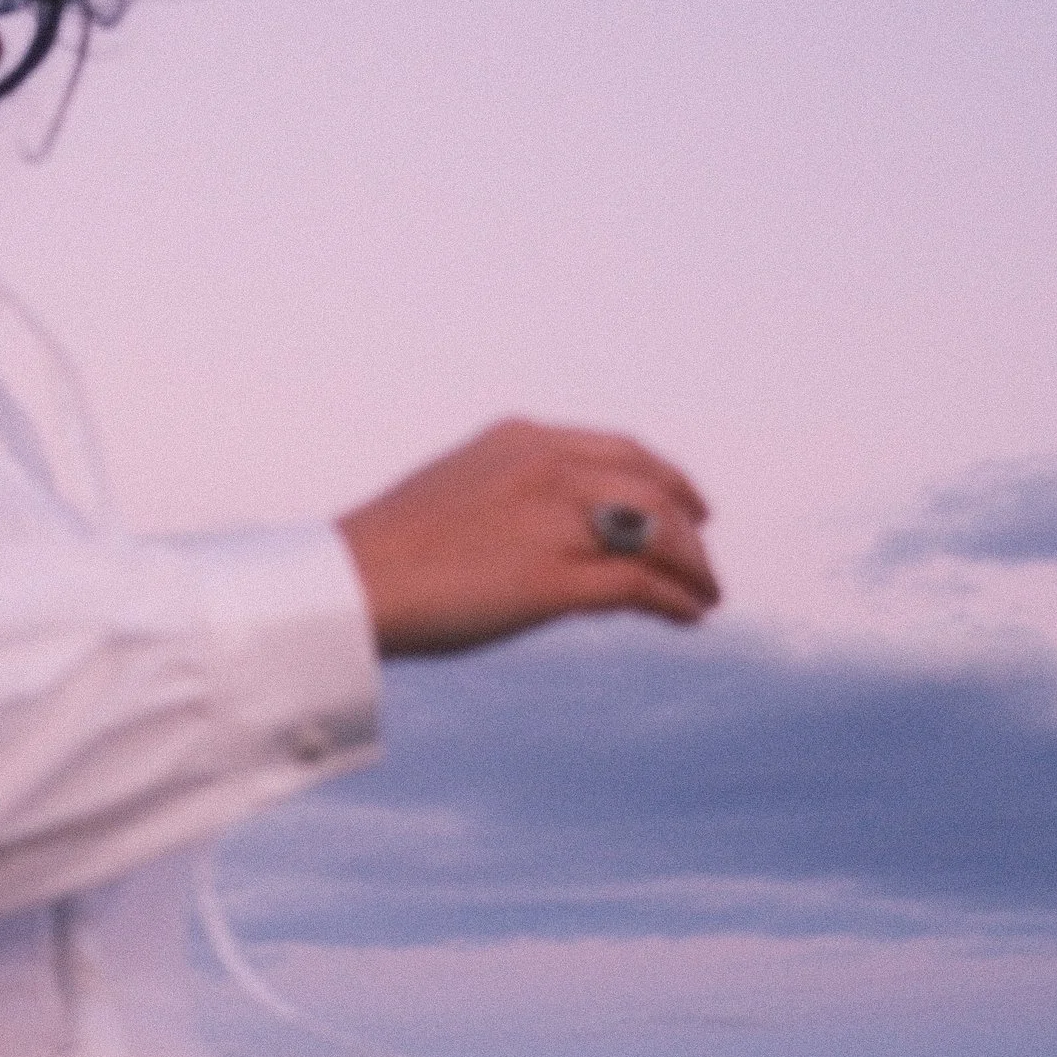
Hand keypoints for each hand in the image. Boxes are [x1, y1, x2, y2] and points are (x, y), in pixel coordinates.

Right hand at [339, 418, 716, 658]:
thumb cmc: (385, 552)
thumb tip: (532, 532)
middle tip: (704, 554)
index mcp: (522, 440)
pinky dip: (674, 600)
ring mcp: (555, 522)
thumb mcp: (455, 493)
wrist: (350, 583)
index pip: (618, 451)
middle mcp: (549, 469)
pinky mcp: (554, 580)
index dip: (663, 476)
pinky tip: (688, 616)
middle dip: (689, 523)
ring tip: (706, 593)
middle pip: (652, 488)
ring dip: (693, 566)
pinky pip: (639, 585)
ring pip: (658, 534)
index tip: (684, 499)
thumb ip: (507, 496)